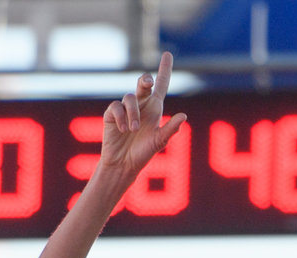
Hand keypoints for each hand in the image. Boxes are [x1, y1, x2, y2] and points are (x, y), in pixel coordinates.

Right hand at [98, 51, 187, 176]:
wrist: (123, 164)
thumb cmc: (142, 153)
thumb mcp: (159, 141)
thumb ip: (171, 129)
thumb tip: (184, 116)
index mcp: (154, 108)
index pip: (161, 85)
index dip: (165, 69)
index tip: (168, 54)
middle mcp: (140, 105)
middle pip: (143, 84)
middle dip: (145, 79)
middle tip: (148, 82)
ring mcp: (125, 108)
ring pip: (130, 98)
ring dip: (133, 113)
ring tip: (132, 130)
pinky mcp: (112, 114)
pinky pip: (116, 107)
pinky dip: (121, 117)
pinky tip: (123, 130)